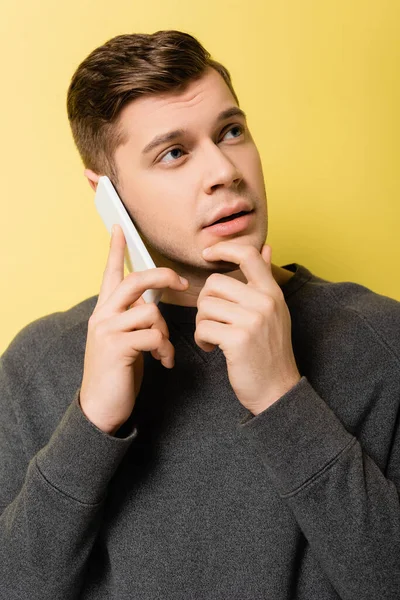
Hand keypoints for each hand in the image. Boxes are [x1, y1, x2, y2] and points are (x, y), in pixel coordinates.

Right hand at [79, 224, 188, 434]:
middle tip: (182, 284)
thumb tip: (154, 306)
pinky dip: (163, 349)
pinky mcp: (115, 347)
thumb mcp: (125, 339)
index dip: (116, 249)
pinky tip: (161, 362)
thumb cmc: (118, 371)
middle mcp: (102, 315)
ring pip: (150, 311)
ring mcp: (107, 330)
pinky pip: (153, 335)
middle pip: (135, 281)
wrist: (102, 405)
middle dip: (162, 278)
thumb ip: (135, 318)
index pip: (111, 273)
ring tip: (162, 352)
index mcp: (105, 311)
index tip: (120, 227)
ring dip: (164, 332)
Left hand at [195, 242, 300, 415]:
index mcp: (272, 293)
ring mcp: (252, 321)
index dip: (223, 249)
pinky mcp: (238, 340)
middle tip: (212, 319)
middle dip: (205, 302)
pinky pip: (203, 328)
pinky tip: (213, 348)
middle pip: (214, 283)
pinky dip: (202, 339)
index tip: (208, 254)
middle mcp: (264, 303)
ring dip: (202, 324)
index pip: (247, 255)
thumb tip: (266, 247)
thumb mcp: (275, 311)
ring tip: (214, 337)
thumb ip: (266, 279)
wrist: (277, 389)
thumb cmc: (270, 351)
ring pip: (205, 306)